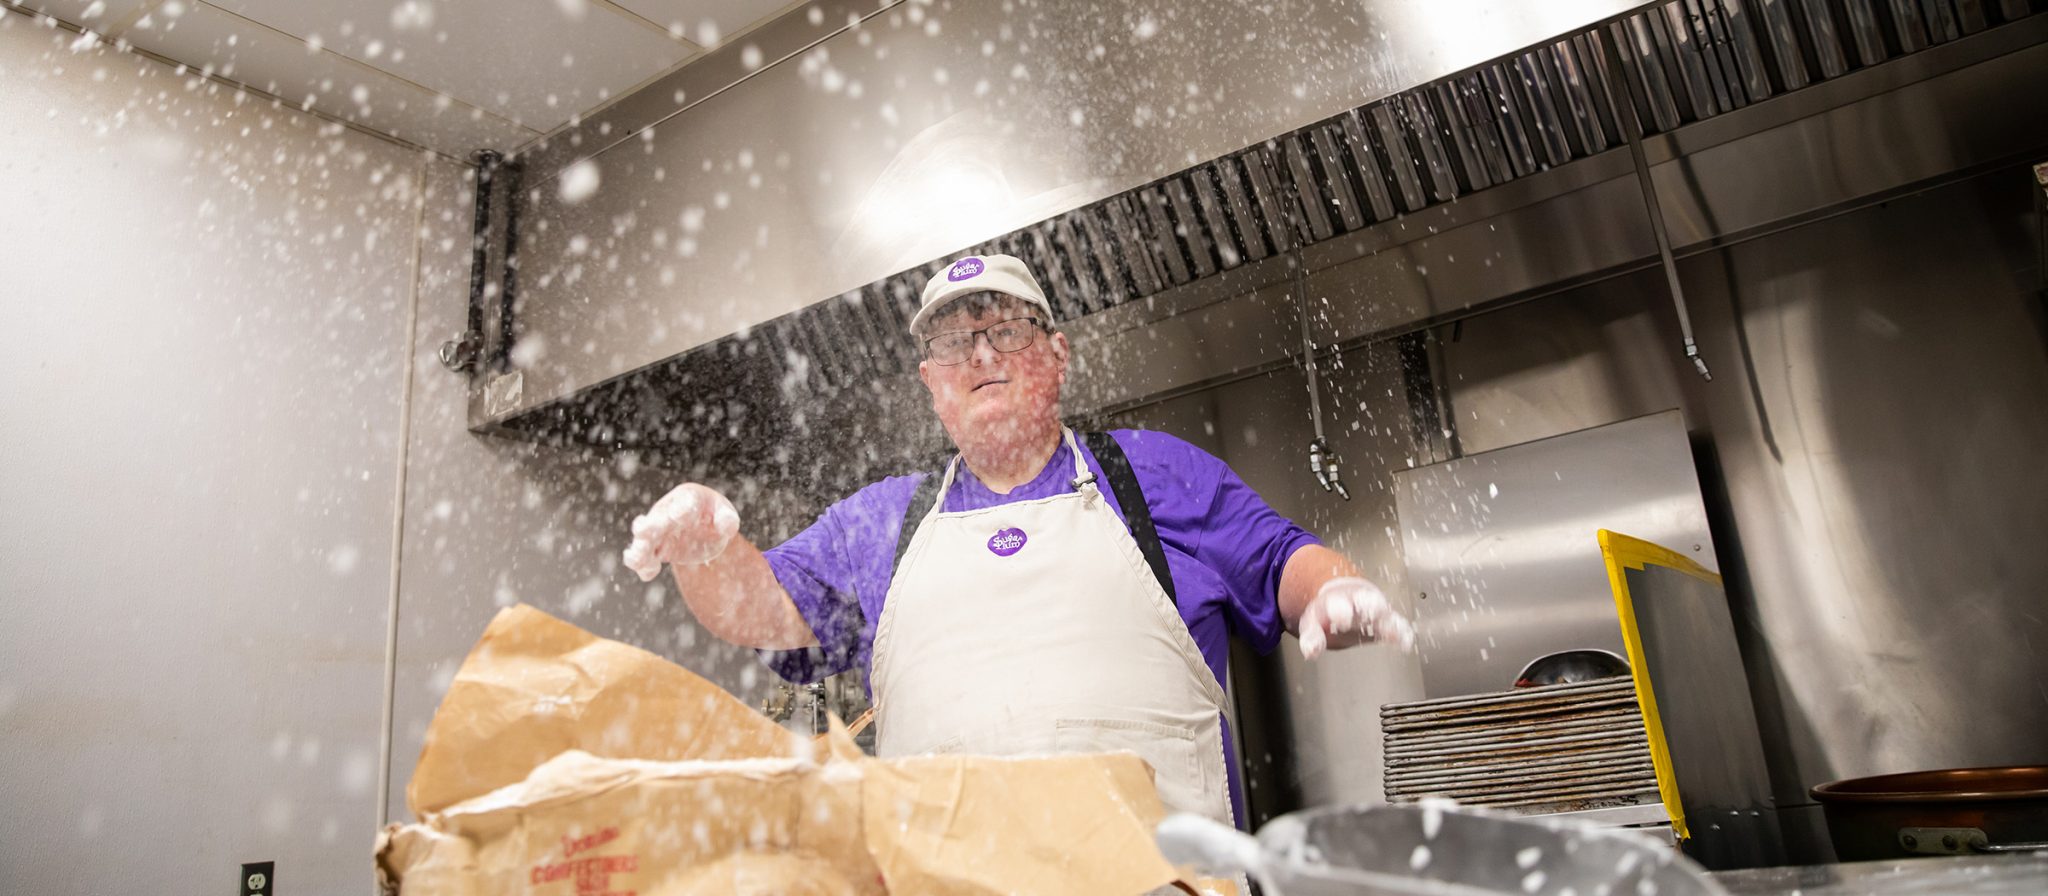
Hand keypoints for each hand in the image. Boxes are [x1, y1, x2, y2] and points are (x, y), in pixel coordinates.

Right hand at [622, 483, 741, 581]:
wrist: (704, 530)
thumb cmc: (716, 516)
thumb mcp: (725, 515)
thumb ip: (727, 519)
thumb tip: (727, 524)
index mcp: (687, 498)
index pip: (684, 503)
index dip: (682, 509)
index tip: (678, 516)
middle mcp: (667, 513)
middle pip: (657, 520)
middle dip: (649, 526)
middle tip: (642, 531)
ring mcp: (659, 532)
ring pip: (645, 541)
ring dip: (639, 549)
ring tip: (634, 558)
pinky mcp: (657, 550)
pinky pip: (647, 559)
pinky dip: (644, 567)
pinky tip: (646, 573)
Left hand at [1298, 576, 1413, 659]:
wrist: (1344, 596)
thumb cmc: (1328, 612)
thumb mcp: (1313, 623)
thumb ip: (1312, 637)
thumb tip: (1311, 652)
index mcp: (1336, 600)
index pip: (1338, 604)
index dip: (1341, 611)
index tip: (1342, 618)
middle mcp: (1359, 602)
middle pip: (1367, 602)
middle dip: (1370, 608)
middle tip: (1373, 614)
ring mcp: (1375, 610)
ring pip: (1385, 614)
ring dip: (1390, 623)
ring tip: (1395, 634)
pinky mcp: (1387, 620)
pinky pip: (1399, 624)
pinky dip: (1403, 633)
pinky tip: (1405, 643)